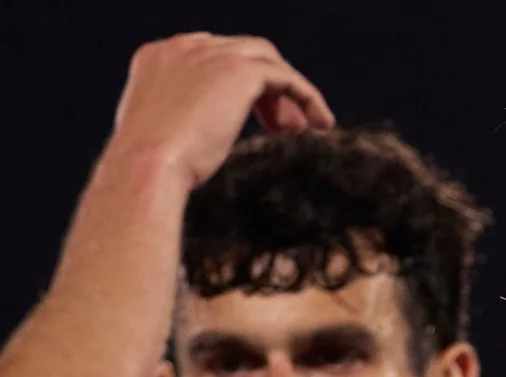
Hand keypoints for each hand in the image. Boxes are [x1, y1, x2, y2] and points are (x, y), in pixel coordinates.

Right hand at [105, 33, 333, 190]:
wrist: (148, 164)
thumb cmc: (152, 165)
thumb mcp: (163, 132)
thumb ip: (182, 117)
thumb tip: (202, 131)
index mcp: (159, 57)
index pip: (210, 57)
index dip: (237, 86)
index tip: (255, 116)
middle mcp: (183, 47)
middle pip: (241, 53)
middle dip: (265, 88)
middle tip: (282, 125)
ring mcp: (210, 54)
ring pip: (266, 60)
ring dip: (287, 93)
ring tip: (300, 128)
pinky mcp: (238, 70)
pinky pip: (287, 76)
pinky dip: (307, 96)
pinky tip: (321, 122)